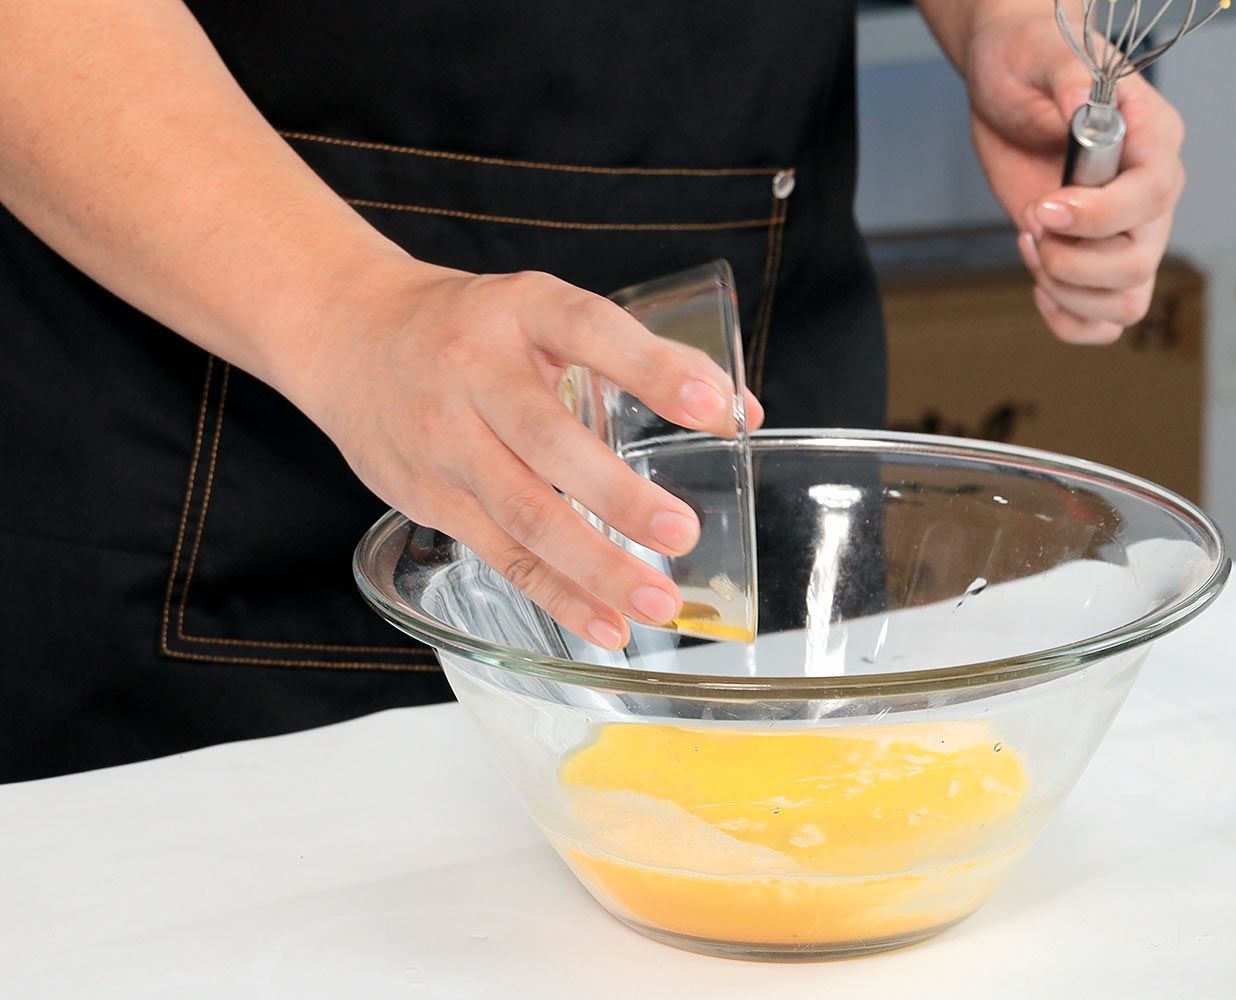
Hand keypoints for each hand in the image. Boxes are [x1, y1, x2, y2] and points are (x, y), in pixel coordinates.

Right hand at [286, 261, 763, 648]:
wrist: (348, 335)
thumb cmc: (473, 328)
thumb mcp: (546, 313)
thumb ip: (645, 355)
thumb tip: (742, 409)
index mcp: (521, 310)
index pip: (592, 331)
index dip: (654, 368)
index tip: (713, 407)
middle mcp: (476, 372)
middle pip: (548, 442)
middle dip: (618, 495)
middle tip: (683, 533)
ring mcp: (445, 439)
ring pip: (522, 513)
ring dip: (594, 566)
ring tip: (657, 602)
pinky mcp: (429, 496)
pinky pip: (500, 554)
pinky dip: (557, 595)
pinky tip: (605, 625)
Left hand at [964, 13, 1185, 342]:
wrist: (1011, 84)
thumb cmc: (1033, 63)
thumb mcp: (1044, 57)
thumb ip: (1068, 81)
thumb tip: (1079, 108)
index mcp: (1154, 140)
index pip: (1154, 195)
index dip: (1100, 214)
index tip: (1045, 207)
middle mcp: (1150, 196)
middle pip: (1140, 263)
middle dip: (1071, 260)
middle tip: (1031, 223)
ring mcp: (1126, 235)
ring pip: (1126, 302)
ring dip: (1065, 289)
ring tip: (1030, 243)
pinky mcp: (1094, 260)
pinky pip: (1103, 322)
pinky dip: (1067, 318)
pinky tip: (1038, 281)